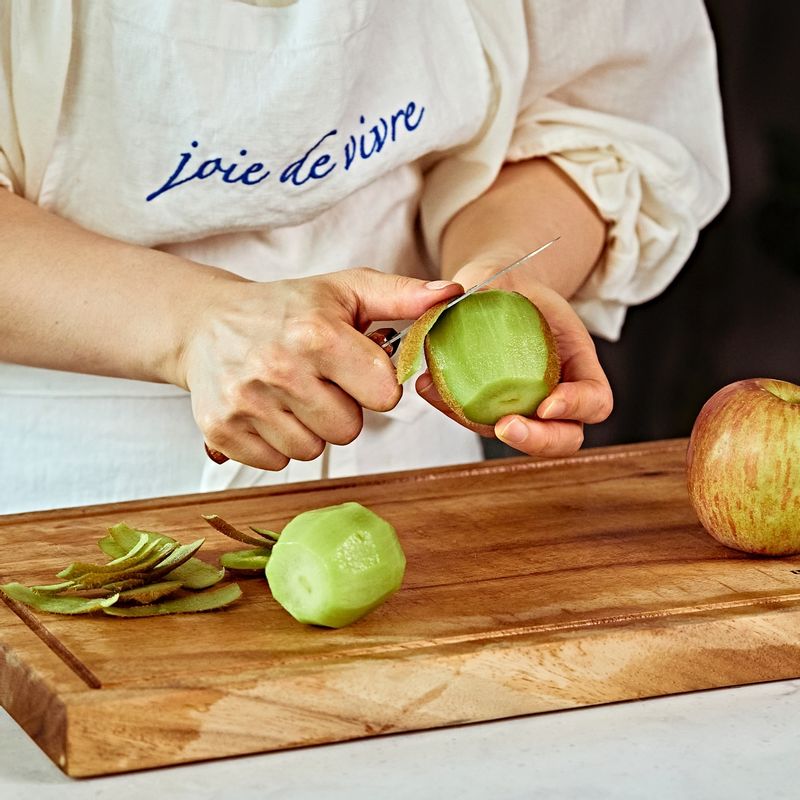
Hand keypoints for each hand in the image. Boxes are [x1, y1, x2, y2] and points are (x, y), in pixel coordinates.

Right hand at [178, 268, 461, 468]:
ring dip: (309, 428)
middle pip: (349, 430)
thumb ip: (401, 295)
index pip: (384, 395)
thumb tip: (453, 293)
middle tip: (318, 380)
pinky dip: (277, 443)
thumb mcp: (344, 291)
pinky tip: (267, 409)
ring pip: (313, 450)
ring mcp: (246, 403)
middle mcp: (278, 369)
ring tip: (291, 394)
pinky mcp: (222, 429)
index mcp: (316, 334)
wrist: (207, 322)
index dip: (374, 385)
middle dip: (341, 408)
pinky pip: (277, 462)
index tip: (354, 368)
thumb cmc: (287, 308)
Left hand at [415, 261, 612, 457]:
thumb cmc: (511, 288)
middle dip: (538, 439)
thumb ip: (489, 283)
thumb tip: (454, 293)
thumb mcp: (507, 277)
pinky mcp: (495, 413)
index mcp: (578, 362)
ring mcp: (528, 409)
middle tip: (506, 426)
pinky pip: (479, 423)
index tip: (548, 403)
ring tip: (447, 399)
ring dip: (485, 428)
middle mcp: (559, 394)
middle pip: (566, 439)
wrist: (493, 297)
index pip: (596, 400)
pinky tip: (428, 385)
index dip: (578, 406)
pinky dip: (452, 410)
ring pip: (521, 441)